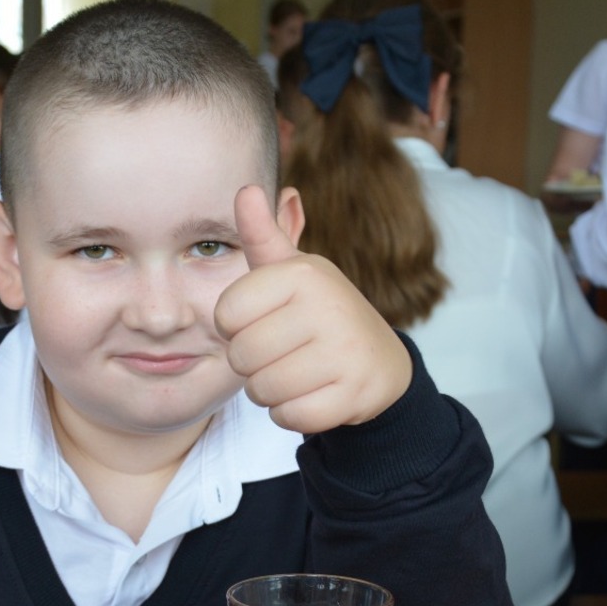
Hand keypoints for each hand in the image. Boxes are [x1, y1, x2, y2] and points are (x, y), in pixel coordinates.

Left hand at [216, 185, 410, 433]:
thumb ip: (263, 235)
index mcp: (302, 274)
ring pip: (263, 390)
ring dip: (270, 392)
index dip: (236, 328)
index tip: (265, 322)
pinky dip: (293, 414)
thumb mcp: (292, 271)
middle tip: (284, 353)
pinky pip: (290, 416)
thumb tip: (246, 189)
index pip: (225, 316)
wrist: (382, 363)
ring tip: (297, 373)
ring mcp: (344, 352)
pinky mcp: (352, 394)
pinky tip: (314, 394)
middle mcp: (326, 307)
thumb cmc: (320, 315)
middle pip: (241, 357)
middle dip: (253, 365)